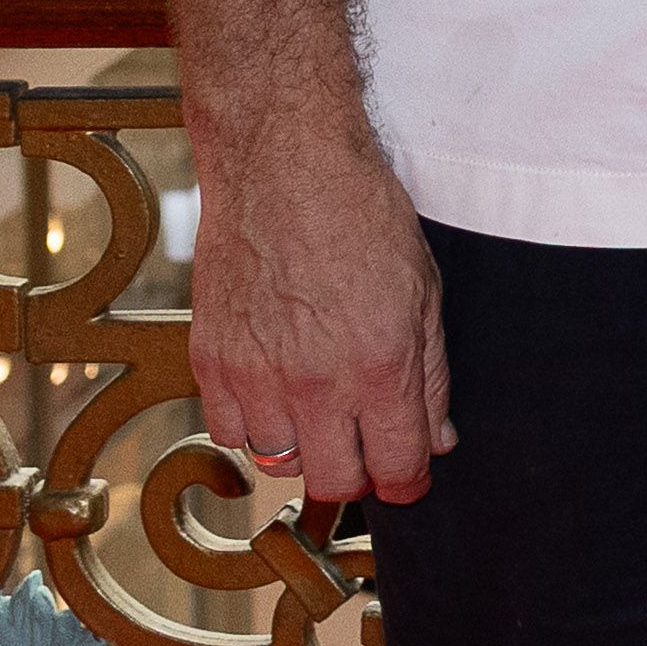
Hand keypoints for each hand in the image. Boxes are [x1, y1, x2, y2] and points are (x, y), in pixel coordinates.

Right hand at [189, 116, 452, 514]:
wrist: (282, 164)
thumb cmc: (358, 213)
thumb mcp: (423, 290)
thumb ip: (430, 375)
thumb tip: (436, 438)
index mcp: (379, 365)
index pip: (398, 467)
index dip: (409, 481)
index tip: (408, 477)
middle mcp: (315, 382)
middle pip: (337, 482)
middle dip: (359, 472)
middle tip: (365, 443)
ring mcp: (256, 374)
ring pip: (280, 462)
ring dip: (304, 445)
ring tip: (317, 402)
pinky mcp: (211, 359)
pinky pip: (230, 432)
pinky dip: (253, 425)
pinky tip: (273, 390)